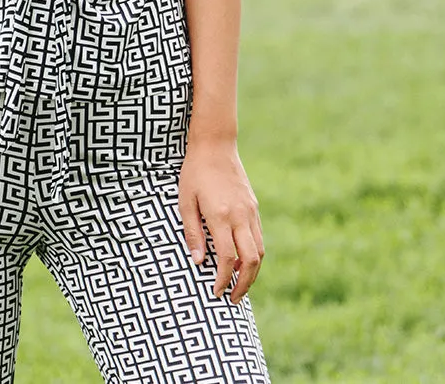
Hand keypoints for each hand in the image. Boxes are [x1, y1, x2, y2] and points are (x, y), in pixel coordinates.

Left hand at [178, 138, 263, 303]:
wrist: (215, 144)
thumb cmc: (194, 172)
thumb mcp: (185, 201)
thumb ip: (192, 232)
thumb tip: (199, 262)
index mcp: (221, 216)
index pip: (227, 258)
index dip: (223, 279)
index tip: (216, 292)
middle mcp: (240, 216)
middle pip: (251, 261)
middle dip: (243, 284)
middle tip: (232, 299)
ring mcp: (250, 211)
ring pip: (260, 251)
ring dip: (252, 273)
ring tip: (239, 286)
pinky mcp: (254, 207)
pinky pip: (258, 237)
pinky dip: (254, 255)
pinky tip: (243, 262)